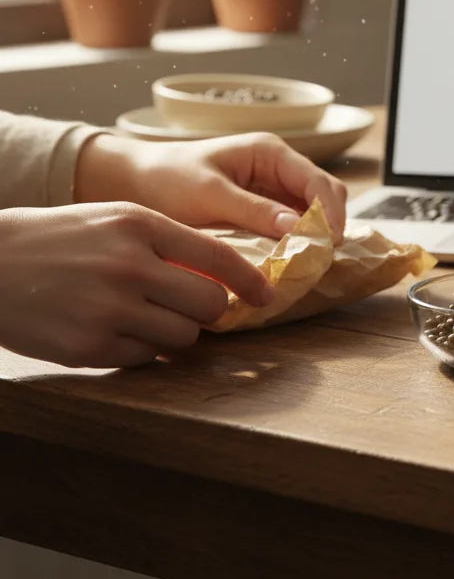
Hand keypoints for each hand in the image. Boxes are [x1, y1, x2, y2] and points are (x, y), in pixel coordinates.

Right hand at [0, 203, 273, 367]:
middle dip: (211, 311)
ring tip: (147, 317)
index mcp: (140, 226)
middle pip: (209, 304)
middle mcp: (129, 266)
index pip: (218, 256)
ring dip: (177, 333)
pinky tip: (116, 331)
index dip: (250, 280)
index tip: (266, 295)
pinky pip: (145, 358)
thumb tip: (223, 277)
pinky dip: (141, 349)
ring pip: (183, 337)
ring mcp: (108, 310)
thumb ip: (169, 242)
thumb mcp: (117, 220)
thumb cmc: (61, 239)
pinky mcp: (87, 348)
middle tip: (194, 308)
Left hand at [75, 132, 347, 240]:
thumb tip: (297, 227)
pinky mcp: (263, 210)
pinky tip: (287, 260)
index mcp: (270, 153)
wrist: (132, 181)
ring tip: (306, 263)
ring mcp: (273, 189)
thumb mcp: (209, 195)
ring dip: (314, 235)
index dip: (332, 213)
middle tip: (318, 259)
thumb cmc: (167, 179)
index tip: (329, 245)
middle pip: (324, 196)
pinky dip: (295, 242)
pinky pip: (292, 225)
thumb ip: (253, 209)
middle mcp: (279, 168)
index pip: (319, 182)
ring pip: (313, 212)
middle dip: (328, 225)